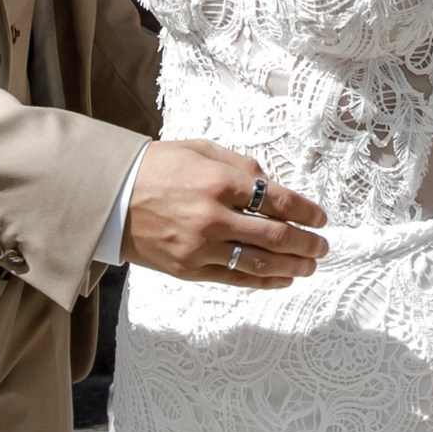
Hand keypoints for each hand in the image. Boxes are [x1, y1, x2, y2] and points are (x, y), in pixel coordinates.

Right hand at [123, 141, 326, 284]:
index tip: (321, 218)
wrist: (110, 198)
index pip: (278, 201)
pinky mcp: (189, 269)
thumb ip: (240, 165)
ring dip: (293, 266)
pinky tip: (283, 279)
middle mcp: (213, 217)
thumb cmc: (156, 168)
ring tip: (310, 266)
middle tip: (323, 246)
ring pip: (260, 263)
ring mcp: (201, 247)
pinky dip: (264, 281)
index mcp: (218, 182)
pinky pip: (235, 279)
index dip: (307, 212)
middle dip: (307, 242)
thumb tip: (273, 183)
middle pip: (276, 236)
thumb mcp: (199, 150)